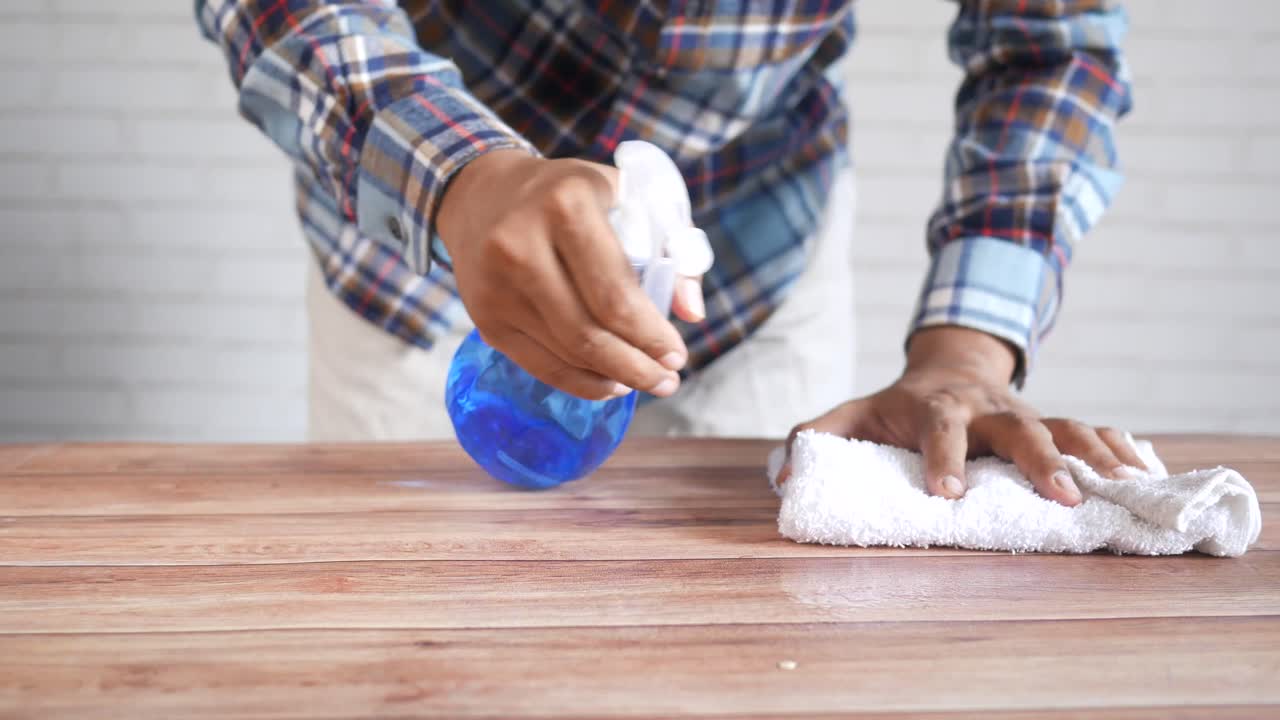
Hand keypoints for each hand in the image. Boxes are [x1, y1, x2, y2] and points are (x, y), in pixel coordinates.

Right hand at [437, 149, 705, 400]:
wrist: (482, 192)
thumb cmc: (571, 193)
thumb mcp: (630, 195)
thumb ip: (673, 246)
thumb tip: (692, 313)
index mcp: (566, 204)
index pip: (615, 292)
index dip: (650, 335)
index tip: (677, 355)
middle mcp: (521, 244)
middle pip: (587, 332)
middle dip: (637, 367)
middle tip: (667, 381)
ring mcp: (496, 284)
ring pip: (565, 353)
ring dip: (612, 378)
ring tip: (644, 383)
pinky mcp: (484, 315)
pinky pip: (538, 364)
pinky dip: (578, 382)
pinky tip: (608, 384)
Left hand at [779, 326, 1149, 505]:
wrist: (948, 367)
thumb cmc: (895, 405)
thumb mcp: (851, 414)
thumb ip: (814, 437)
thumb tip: (784, 476)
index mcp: (934, 407)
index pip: (938, 430)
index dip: (942, 460)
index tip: (946, 496)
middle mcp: (986, 408)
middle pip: (1019, 427)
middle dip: (1041, 460)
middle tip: (1065, 498)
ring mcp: (1024, 411)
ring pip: (1066, 425)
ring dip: (1095, 454)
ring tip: (1124, 485)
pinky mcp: (1051, 420)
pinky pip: (1093, 429)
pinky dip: (1121, 447)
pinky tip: (1145, 472)